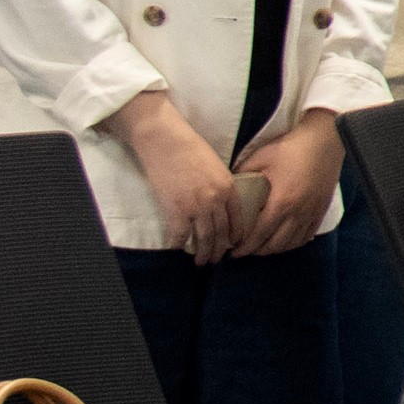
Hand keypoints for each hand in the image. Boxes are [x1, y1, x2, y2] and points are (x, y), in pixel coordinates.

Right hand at [109, 92, 237, 263]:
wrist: (166, 142)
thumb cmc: (190, 148)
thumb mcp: (216, 166)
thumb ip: (221, 186)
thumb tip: (221, 203)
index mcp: (228, 188)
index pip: (237, 219)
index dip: (236, 235)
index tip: (233, 244)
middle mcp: (216, 201)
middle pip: (221, 233)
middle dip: (220, 249)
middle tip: (217, 259)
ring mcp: (196, 207)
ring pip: (204, 238)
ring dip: (203, 253)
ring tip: (202, 262)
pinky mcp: (175, 211)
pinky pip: (180, 235)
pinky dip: (179, 244)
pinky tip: (178, 249)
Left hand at [233, 108, 340, 254]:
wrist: (325, 138)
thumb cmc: (292, 146)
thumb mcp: (260, 157)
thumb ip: (242, 175)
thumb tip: (227, 187)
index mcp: (281, 202)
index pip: (259, 235)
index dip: (244, 247)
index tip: (233, 251)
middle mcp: (298, 212)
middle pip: (275, 245)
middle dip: (257, 251)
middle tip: (244, 250)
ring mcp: (312, 211)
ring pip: (292, 243)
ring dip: (275, 249)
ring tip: (262, 246)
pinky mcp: (322, 208)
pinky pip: (308, 234)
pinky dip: (295, 242)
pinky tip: (285, 239)